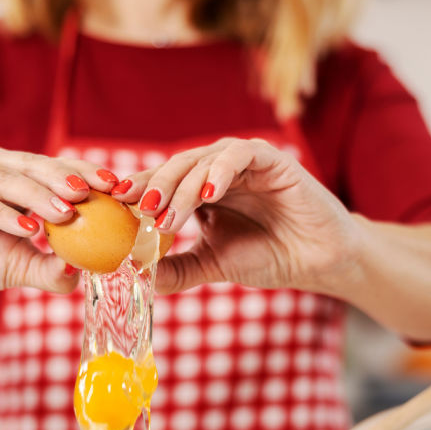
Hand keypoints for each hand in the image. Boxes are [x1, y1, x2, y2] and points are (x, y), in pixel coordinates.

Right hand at [0, 143, 119, 304]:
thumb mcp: (19, 267)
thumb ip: (50, 268)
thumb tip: (84, 270)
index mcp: (15, 178)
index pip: (57, 172)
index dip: (87, 177)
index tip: (118, 188)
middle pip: (37, 167)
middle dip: (67, 180)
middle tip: (95, 193)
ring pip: (9, 178)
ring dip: (38, 197)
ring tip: (66, 214)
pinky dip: (1, 213)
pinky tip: (26, 228)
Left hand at [113, 138, 360, 293]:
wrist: (315, 261)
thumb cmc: (267, 256)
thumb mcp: (212, 263)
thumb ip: (177, 267)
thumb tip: (137, 274)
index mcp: (200, 192)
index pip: (162, 184)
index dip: (138, 192)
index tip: (114, 206)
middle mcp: (217, 173)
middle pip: (175, 168)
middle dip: (154, 187)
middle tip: (138, 209)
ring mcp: (244, 163)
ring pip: (202, 160)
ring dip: (182, 186)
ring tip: (169, 215)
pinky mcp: (272, 159)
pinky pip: (240, 155)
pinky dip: (221, 170)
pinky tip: (209, 194)